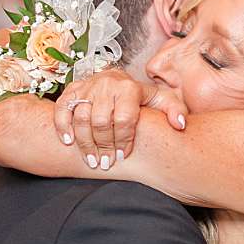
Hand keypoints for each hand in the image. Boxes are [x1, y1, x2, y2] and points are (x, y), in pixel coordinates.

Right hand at [54, 68, 186, 170]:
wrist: (114, 79)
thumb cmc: (138, 96)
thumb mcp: (160, 100)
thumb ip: (173, 110)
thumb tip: (180, 124)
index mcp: (129, 88)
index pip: (124, 119)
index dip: (123, 141)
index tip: (122, 156)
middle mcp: (107, 85)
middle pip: (101, 121)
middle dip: (103, 146)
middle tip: (105, 163)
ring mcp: (87, 87)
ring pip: (81, 118)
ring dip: (84, 143)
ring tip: (91, 160)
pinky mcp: (72, 90)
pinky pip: (62, 109)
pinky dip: (63, 126)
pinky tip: (69, 141)